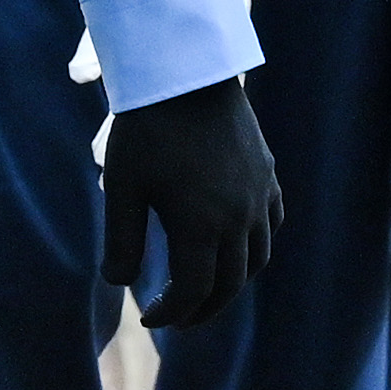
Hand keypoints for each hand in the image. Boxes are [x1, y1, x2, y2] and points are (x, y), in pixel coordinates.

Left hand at [100, 75, 280, 332]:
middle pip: (231, 285)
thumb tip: (118, 282)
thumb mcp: (123, 187)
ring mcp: (259, 194)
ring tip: (207, 288)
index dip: (171, 313)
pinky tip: (236, 244)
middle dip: (202, 309)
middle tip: (177, 318)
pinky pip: (272, 223)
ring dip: (233, 283)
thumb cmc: (147, 129)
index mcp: (201, 226)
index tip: (149, 317)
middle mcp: (239, 217)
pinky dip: (257, 245)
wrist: (187, 71)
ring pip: (257, 258)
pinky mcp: (267, 172)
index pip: (194, 292)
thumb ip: (121, 241)